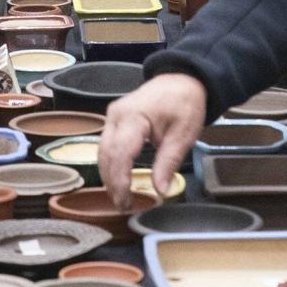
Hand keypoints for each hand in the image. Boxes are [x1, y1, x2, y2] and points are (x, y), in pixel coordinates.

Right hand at [97, 73, 207, 206]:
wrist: (181, 80)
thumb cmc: (184, 104)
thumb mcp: (183, 135)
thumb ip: (168, 163)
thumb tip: (160, 191)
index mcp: (134, 117)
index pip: (120, 154)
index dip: (120, 181)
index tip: (126, 202)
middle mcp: (116, 116)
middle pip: (106, 155)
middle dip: (112, 183)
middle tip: (123, 206)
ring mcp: (112, 117)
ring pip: (101, 152)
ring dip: (108, 176)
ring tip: (120, 198)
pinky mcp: (113, 120)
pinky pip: (105, 145)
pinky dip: (110, 165)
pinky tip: (118, 180)